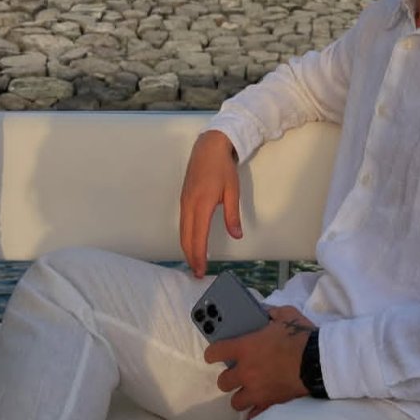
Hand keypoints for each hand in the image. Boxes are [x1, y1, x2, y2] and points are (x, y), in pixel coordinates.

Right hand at [180, 130, 241, 276]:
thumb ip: (232, 215)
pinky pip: (182, 222)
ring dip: (186, 248)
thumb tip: (236, 235)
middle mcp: (189, 205)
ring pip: (182, 231)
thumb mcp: (232, 191)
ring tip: (193, 262)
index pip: (199, 237)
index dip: (199, 256)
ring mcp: (184, 201)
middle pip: (186, 237)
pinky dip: (185, 236)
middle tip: (197, 272)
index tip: (202, 270)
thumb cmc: (223, 168)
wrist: (209, 147)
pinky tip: (190, 241)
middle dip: (191, 257)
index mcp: (201, 204)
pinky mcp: (183, 198)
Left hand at [205, 305, 315, 416]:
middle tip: (238, 372)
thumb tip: (262, 311)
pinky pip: (253, 415)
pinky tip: (258, 406)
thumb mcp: (285, 314)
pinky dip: (254, 411)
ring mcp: (256, 391)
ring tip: (249, 389)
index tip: (214, 354)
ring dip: (240, 395)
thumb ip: (269, 312)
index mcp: (246, 348)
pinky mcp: (269, 404)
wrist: (318, 361)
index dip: (212, 353)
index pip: (215, 352)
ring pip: (235, 402)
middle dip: (228, 377)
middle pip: (223, 382)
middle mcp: (246, 372)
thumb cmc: (300, 335)